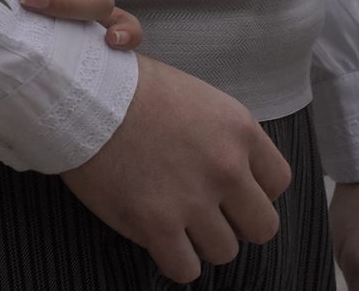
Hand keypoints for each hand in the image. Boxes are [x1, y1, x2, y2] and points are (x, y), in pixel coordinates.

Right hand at [61, 55, 290, 283]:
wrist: (80, 92)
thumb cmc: (128, 88)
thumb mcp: (194, 96)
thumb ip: (221, 136)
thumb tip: (229, 170)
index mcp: (238, 129)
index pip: (278, 183)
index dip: (253, 191)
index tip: (228, 190)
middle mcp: (225, 167)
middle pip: (262, 227)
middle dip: (235, 224)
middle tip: (205, 212)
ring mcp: (192, 199)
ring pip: (224, 252)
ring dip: (201, 241)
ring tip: (174, 222)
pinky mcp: (156, 224)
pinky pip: (186, 269)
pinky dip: (173, 260)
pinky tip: (157, 239)